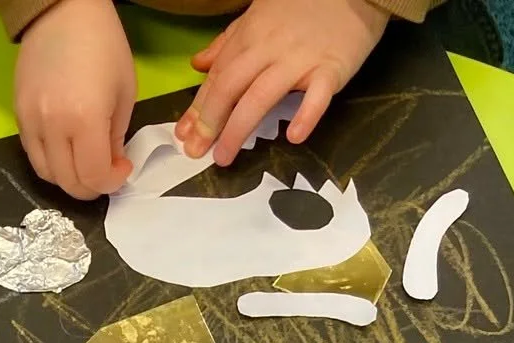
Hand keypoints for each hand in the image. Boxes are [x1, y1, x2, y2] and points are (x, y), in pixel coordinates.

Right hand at [15, 0, 135, 199]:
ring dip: (69, 179)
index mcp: (85, 119)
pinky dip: (52, 163)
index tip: (122, 169)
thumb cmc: (104, 45)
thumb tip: (109, 165)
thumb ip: (116, 137)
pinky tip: (66, 149)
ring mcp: (31, 121)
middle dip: (92, 186)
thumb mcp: (124, 92)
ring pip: (47, 175)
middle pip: (68, 183)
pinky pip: (33, 155)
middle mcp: (53, 126)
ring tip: (85, 163)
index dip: (111, 183)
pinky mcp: (18, 114)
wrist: (63, 11)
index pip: (94, 176)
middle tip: (105, 172)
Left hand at [176, 0, 386, 163]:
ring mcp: (300, 59)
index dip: (199, 107)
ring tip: (224, 156)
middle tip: (197, 151)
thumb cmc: (304, 7)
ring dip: (239, 128)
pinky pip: (317, 95)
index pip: (218, 75)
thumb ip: (228, 42)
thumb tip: (199, 64)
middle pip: (232, 86)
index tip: (183, 135)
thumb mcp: (259, 16)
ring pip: (262, 95)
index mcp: (251, 35)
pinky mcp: (330, 68)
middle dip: (210, 120)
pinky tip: (293, 137)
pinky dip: (305, 116)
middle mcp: (270, 47)